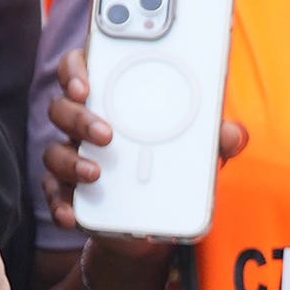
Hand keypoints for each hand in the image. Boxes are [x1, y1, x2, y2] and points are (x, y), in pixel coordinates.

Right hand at [41, 43, 249, 228]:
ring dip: (71, 160)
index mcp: (111, 99)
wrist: (156, 219)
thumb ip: (215, 139)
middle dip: (80, 117)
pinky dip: (60, 204)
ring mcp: (74, 158)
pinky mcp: (70, 193)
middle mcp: (84, 125)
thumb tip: (235, 134)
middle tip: (107, 133)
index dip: (75, 70)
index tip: (86, 83)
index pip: (81, 69)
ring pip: (54, 150)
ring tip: (96, 173)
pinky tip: (74, 214)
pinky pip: (54, 194)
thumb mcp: (199, 151)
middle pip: (62, 108)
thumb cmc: (174, 167)